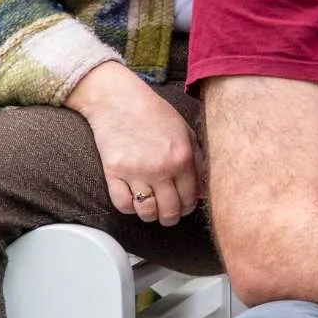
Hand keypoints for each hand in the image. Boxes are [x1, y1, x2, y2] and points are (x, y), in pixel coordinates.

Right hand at [66, 61, 199, 225]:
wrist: (119, 101)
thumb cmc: (154, 114)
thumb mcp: (185, 132)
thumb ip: (197, 160)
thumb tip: (204, 188)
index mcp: (182, 157)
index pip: (191, 197)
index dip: (190, 206)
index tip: (186, 206)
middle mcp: (161, 168)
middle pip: (170, 209)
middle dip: (172, 216)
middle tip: (170, 215)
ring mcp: (136, 172)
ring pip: (147, 211)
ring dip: (151, 216)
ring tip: (152, 211)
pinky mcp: (114, 172)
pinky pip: (123, 204)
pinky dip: (129, 208)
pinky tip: (134, 201)